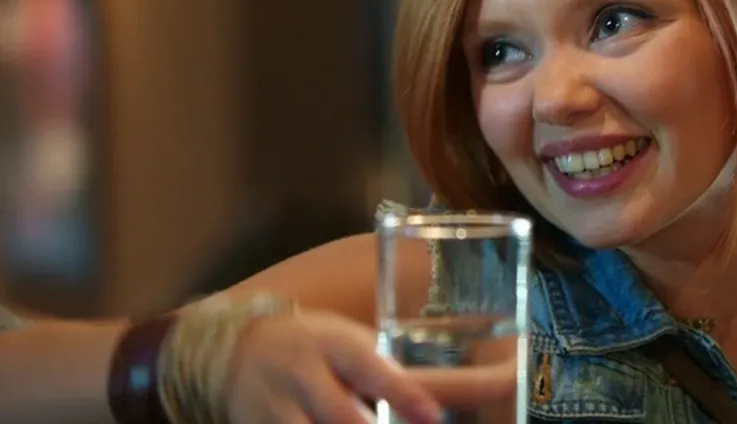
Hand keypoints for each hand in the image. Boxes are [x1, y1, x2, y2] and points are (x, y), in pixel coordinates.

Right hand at [224, 312, 514, 423]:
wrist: (232, 354)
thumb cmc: (318, 349)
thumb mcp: (353, 345)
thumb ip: (396, 372)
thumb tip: (480, 390)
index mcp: (339, 344)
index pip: (374, 368)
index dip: (403, 394)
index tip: (434, 415)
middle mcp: (307, 376)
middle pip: (348, 419)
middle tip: (429, 423)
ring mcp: (281, 413)